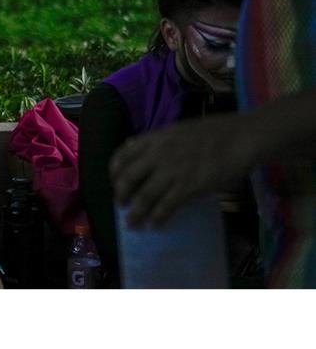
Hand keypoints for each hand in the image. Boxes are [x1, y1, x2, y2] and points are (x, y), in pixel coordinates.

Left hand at [110, 113, 249, 226]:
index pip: (123, 155)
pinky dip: (157, 217)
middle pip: (129, 178)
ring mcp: (172, 171)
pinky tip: (154, 224)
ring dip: (136, 212)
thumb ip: (154, 140)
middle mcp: (158, 155)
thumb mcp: (175, 130)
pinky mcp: (188, 186)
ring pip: (145, 196)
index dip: (114, 171)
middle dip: (121, 195)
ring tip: (131, 223)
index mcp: (154, 139)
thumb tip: (133, 145)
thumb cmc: (211, 134)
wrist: (239, 138)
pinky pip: (166, 205)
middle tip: (121, 205)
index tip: (113, 181)